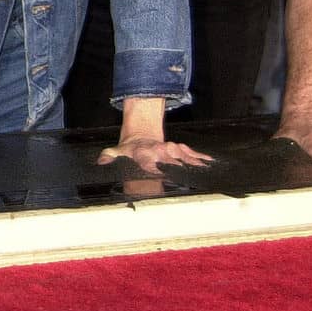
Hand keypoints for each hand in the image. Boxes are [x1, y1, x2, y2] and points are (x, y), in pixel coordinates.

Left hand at [98, 137, 213, 174]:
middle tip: (185, 174)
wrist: (141, 136)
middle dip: (176, 166)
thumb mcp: (116, 151)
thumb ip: (109, 156)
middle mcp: (159, 150)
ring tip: (202, 168)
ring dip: (192, 161)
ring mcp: (170, 149)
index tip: (157, 173)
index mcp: (144, 153)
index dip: (152, 167)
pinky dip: (200, 157)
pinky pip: (191, 153)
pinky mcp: (179, 149)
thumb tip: (101, 161)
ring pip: (183, 154)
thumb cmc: (129, 150)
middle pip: (169, 159)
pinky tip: (210, 162)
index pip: (148, 161)